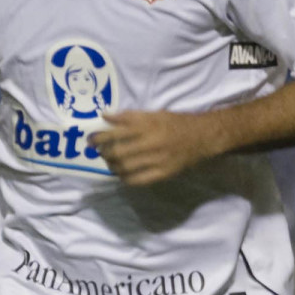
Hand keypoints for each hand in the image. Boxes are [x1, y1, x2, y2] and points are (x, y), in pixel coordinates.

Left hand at [87, 111, 220, 186]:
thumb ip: (128, 117)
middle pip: (118, 153)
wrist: (203, 137)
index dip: (99, 138)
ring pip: (125, 168)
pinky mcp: (163, 173)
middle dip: (104, 154)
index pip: (116, 133)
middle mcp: (151, 142)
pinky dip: (125, 178)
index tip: (91, 140)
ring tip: (110, 163)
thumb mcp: (153, 114)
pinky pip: (138, 180)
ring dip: (113, 166)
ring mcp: (157, 160)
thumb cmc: (176, 123)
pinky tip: (123, 175)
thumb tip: (105, 116)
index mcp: (148, 125)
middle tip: (100, 152)